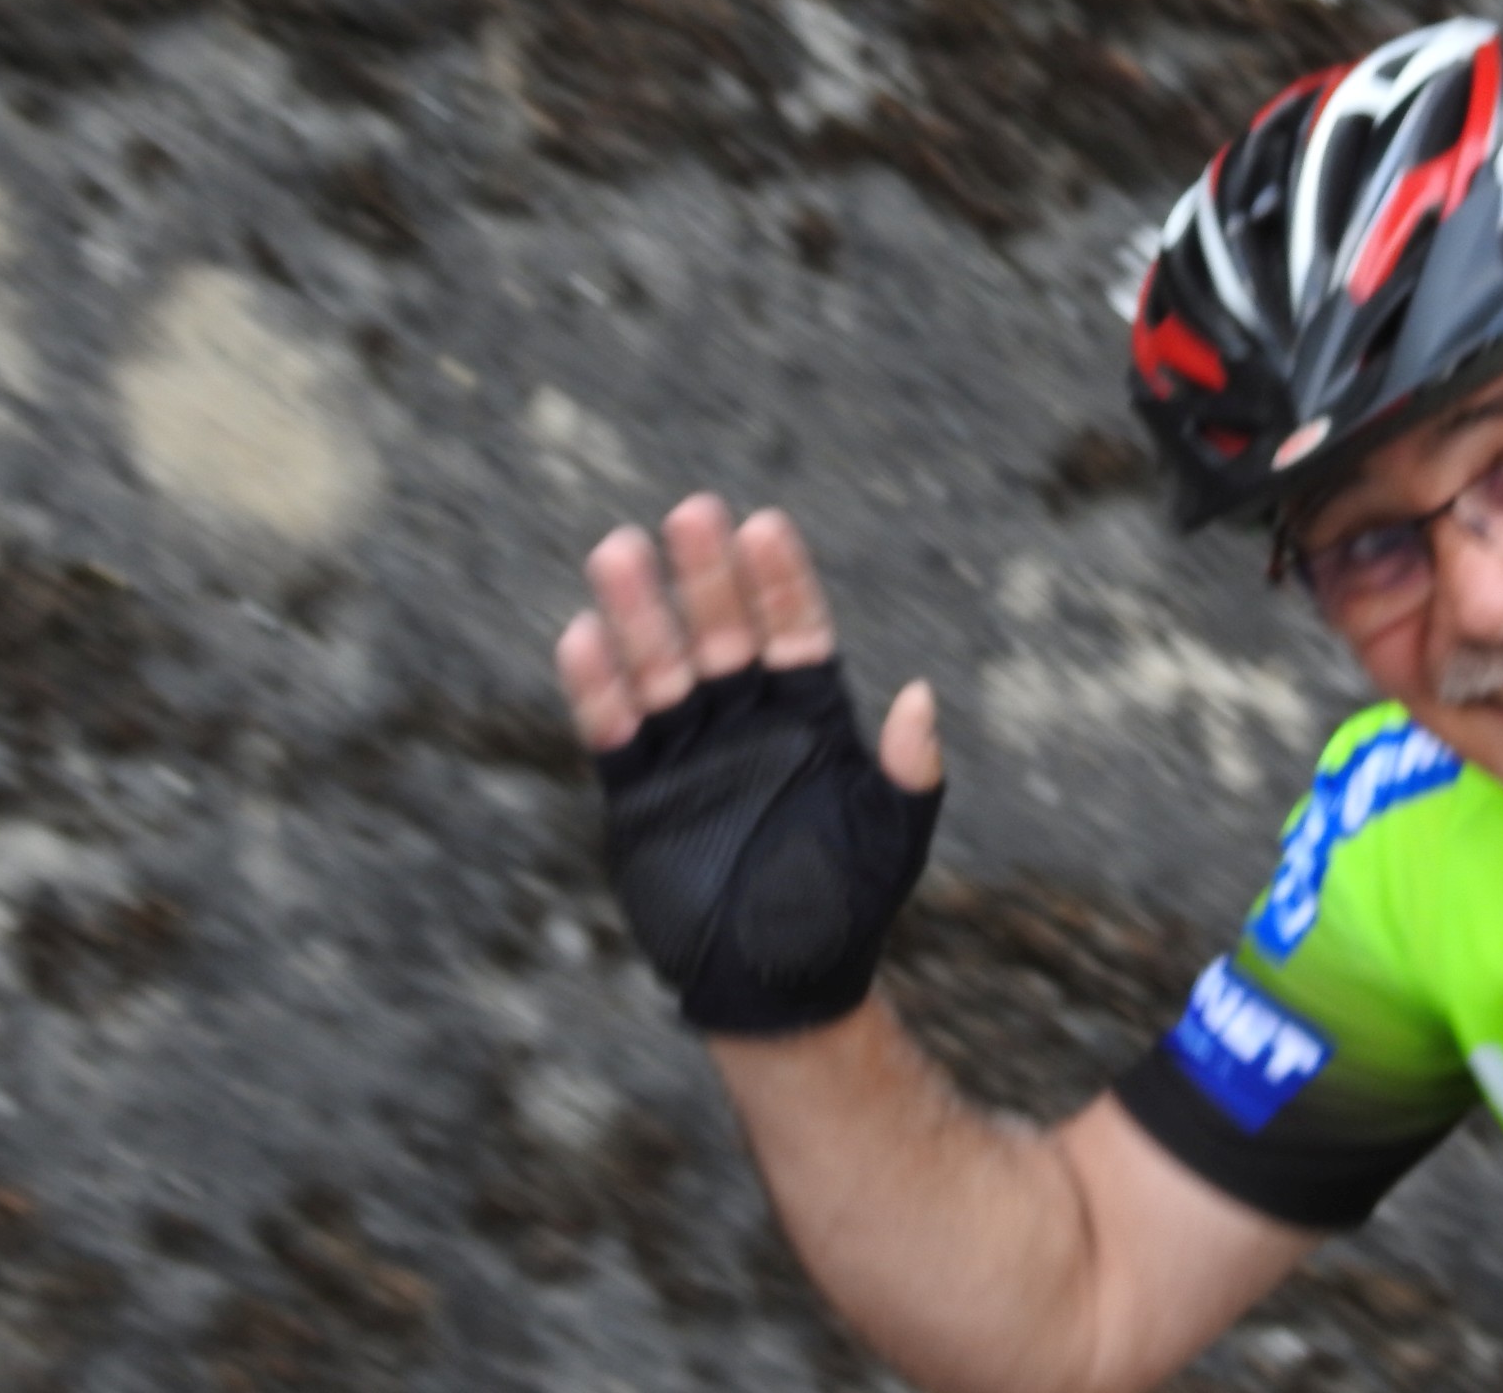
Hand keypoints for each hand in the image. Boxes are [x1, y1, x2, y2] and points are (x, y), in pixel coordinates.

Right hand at [555, 495, 945, 1031]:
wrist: (778, 987)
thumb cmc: (845, 909)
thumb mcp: (892, 838)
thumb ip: (909, 771)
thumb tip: (920, 697)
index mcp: (811, 719)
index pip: (795, 633)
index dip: (779, 583)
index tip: (763, 527)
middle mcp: (746, 722)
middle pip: (721, 633)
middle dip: (704, 577)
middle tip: (689, 515)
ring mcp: (689, 753)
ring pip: (660, 668)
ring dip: (640, 613)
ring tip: (617, 551)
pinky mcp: (640, 795)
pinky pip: (613, 732)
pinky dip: (597, 689)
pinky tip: (582, 637)